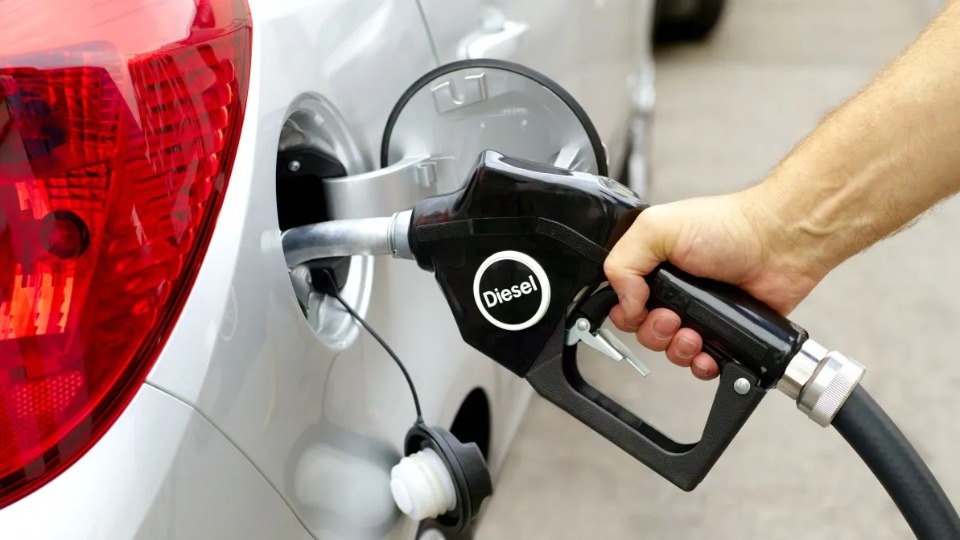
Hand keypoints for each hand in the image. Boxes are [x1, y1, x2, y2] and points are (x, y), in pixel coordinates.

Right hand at [603, 190, 825, 379]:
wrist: (779, 243)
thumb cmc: (728, 226)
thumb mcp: (657, 228)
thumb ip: (624, 262)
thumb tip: (622, 303)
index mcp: (654, 266)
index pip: (623, 302)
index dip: (627, 312)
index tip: (642, 308)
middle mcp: (674, 291)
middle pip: (644, 331)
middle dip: (654, 332)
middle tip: (672, 319)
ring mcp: (700, 314)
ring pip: (671, 351)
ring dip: (677, 350)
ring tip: (694, 335)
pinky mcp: (725, 333)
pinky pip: (703, 363)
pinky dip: (702, 365)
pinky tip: (708, 354)